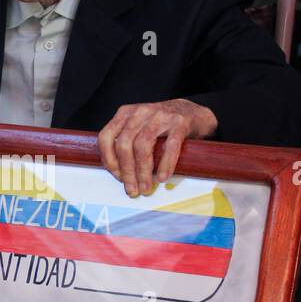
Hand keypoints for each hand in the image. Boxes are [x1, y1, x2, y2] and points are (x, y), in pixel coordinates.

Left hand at [98, 99, 217, 196]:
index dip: (109, 160)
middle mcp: (141, 112)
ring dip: (143, 171)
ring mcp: (161, 116)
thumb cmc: (163, 126)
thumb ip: (127, 144)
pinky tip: (162, 178)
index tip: (117, 177)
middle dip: (127, 171)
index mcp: (126, 114)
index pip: (106, 137)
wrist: (194, 113)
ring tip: (146, 187)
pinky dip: (165, 164)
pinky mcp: (180, 122)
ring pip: (144, 145)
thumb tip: (120, 175)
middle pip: (124, 144)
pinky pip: (170, 146)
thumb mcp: (139, 127)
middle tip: (132, 189)